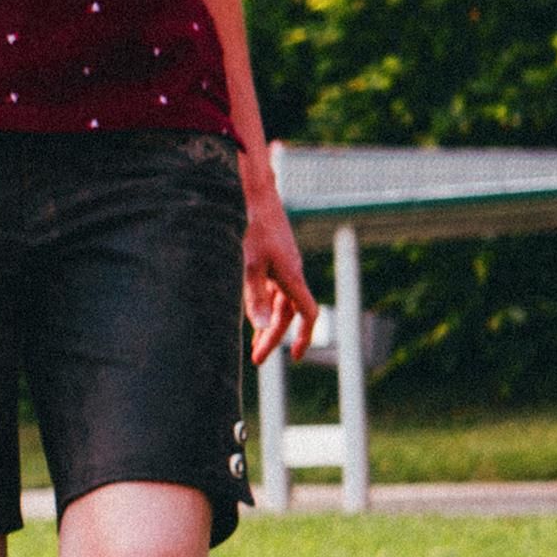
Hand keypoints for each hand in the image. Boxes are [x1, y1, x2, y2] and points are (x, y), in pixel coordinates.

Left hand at [240, 158, 318, 367]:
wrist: (257, 197)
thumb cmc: (253, 229)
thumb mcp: (249, 265)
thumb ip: (254, 297)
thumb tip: (263, 328)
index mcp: (292, 277)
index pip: (307, 313)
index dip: (303, 335)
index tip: (295, 357)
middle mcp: (292, 273)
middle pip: (289, 313)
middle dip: (274, 337)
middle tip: (258, 359)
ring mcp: (284, 266)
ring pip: (280, 302)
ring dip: (268, 324)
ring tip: (255, 344)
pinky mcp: (274, 259)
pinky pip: (273, 290)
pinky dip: (265, 306)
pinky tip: (254, 315)